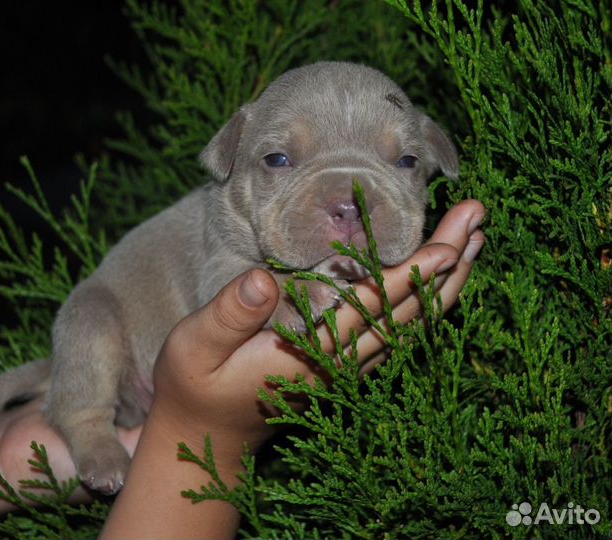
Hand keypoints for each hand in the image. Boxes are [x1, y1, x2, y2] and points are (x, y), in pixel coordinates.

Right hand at [150, 199, 484, 465]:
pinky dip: (425, 302)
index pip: (374, 309)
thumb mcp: (194, 347)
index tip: (452, 243)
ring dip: (446, 284)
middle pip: (408, 312)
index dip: (413, 275)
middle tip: (478, 218)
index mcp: (310, 355)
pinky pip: (398, 332)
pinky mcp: (346, 366)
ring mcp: (348, 368)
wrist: (209, 434)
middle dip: (447, 265)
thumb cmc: (196, 386)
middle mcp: (342, 363)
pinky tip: (438, 280)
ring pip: (412, 324)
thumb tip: (262, 278)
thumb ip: (227, 314)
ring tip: (475, 242)